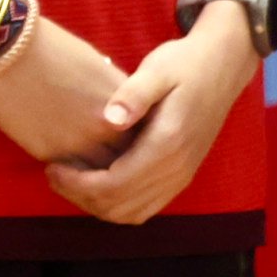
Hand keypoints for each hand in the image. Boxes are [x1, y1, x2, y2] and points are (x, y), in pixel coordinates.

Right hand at [0, 13, 134, 170]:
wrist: (9, 50)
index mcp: (122, 102)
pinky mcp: (51, 154)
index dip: (141, 140)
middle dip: (126, 162)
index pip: (145, 134)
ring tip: (96, 173)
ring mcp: (79, 144)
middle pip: (129, 159)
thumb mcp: (95, 64)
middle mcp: (106, 126)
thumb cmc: (51, 47)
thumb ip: (111, 92)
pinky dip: (76, 177)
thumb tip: (115, 107)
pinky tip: (73, 173)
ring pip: (102, 175)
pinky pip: (74, 176)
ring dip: (100, 174)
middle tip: (118, 163)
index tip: (133, 140)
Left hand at [48, 10, 260, 225]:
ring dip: (98, 205)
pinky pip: (146, 207)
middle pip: (120, 207)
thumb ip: (134, 95)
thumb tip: (110, 119)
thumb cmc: (185, 62)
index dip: (78, 184)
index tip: (52, 168)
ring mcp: (182, 176)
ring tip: (72, 180)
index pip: (114, 186)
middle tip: (54, 175)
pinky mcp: (182, 176)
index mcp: (167, 144)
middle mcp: (176, 169)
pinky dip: (118, 205)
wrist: (223, 65)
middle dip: (81, 197)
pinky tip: (99, 182)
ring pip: (133, 214)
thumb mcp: (158, 69)